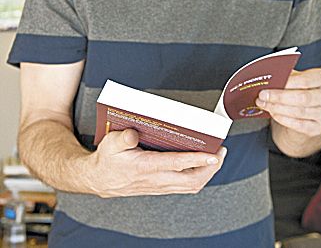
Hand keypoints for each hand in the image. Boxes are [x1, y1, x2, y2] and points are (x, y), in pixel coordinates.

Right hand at [82, 129, 226, 197]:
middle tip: (221, 153)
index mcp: (145, 167)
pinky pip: (184, 187)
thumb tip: (134, 133)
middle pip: (191, 179)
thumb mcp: (110, 144)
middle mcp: (155, 179)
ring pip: (190, 186)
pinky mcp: (160, 188)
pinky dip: (197, 178)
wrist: (98, 180)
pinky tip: (200, 168)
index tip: (214, 154)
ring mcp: (159, 186)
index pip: (177, 164)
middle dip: (211, 168)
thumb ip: (123, 138)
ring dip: (207, 174)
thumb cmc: (107, 161)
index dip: (198, 159)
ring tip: (216, 160)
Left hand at [256, 69, 320, 136]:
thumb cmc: (298, 92)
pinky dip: (283, 119)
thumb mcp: (295, 81)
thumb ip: (286, 78)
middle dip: (279, 97)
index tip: (268, 85)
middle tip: (262, 96)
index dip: (286, 83)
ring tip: (263, 104)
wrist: (307, 114)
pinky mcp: (319, 127)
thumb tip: (268, 78)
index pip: (305, 81)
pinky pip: (299, 124)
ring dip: (277, 108)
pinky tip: (273, 114)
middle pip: (303, 97)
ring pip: (300, 112)